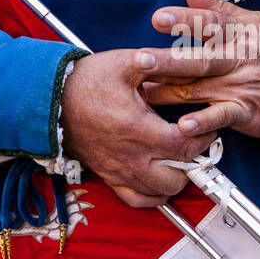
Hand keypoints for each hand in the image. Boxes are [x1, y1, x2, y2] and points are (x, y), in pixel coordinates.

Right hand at [59, 45, 218, 208]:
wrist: (51, 102)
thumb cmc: (86, 82)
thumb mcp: (123, 64)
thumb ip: (156, 63)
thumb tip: (184, 58)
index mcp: (139, 129)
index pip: (184, 146)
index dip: (204, 139)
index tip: (208, 128)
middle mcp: (131, 156)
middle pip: (178, 177)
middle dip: (194, 162)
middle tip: (196, 145)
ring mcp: (120, 170)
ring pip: (160, 192)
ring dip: (176, 179)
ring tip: (180, 159)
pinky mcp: (109, 177)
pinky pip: (137, 200)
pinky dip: (153, 196)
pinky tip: (160, 180)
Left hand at [141, 0, 259, 138]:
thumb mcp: (252, 23)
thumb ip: (216, 8)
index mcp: (237, 33)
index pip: (209, 24)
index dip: (185, 20)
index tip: (159, 18)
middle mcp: (237, 59)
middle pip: (198, 58)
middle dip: (167, 60)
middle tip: (140, 60)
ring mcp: (241, 86)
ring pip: (199, 88)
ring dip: (170, 92)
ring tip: (143, 93)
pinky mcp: (246, 111)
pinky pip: (222, 116)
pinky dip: (204, 121)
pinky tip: (184, 126)